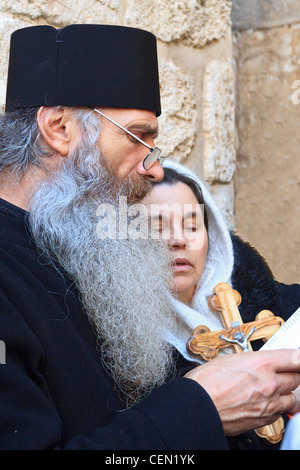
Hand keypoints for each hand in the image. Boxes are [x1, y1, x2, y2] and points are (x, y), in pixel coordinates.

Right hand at [184, 349, 299, 435]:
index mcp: (261, 364)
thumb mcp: (229, 359)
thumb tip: (259, 361)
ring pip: (292, 398)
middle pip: (295, 378)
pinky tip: (265, 402)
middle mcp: (269, 384)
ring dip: (286, 392)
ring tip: (274, 389)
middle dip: (290, 374)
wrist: (198, 406)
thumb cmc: (206, 382)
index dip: (298, 358)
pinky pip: (280, 412)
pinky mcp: (264, 419)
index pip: (294, 358)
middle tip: (282, 372)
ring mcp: (268, 403)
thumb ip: (252, 361)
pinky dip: (277, 407)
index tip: (298, 358)